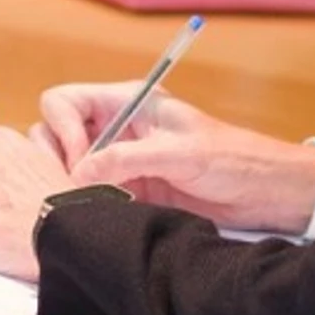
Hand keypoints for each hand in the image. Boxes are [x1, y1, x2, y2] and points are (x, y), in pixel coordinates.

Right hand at [33, 82, 314, 235]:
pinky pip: (88, 192)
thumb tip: (81, 170)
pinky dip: (85, 203)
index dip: (63, 129)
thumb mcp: (181, 153)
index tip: (82, 160)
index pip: (64, 101)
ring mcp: (118, 158)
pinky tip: (105, 213)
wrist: (260, 191)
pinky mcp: (126, 188)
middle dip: (59, 158)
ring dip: (70, 183)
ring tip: (95, 201)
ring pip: (67, 165)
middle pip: (55, 131)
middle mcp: (116, 126)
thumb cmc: (230, 158)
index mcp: (127, 101)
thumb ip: (128, 158)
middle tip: (80, 185)